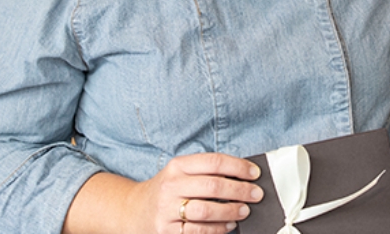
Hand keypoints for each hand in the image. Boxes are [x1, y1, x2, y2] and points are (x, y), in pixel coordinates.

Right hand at [133, 152, 262, 233]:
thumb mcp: (180, 172)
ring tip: (244, 210)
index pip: (214, 162)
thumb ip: (206, 171)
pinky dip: (217, 230)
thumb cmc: (167, 189)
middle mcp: (171, 185)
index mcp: (177, 166)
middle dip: (240, 191)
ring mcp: (167, 210)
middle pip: (213, 186)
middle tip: (256, 194)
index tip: (255, 173)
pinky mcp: (167, 231)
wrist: (133, 210)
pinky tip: (228, 226)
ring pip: (206, 211)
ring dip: (231, 211)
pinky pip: (198, 232)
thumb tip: (243, 175)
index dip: (238, 167)